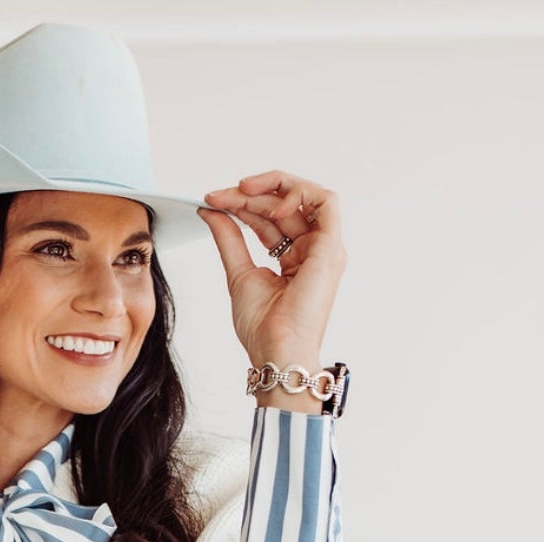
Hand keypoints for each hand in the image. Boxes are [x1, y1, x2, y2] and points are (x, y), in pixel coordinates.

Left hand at [196, 170, 346, 372]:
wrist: (275, 351)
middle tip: (221, 196)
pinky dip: (299, 194)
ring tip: (242, 192)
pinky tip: (271, 205)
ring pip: (305, 197)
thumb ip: (229, 238)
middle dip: (251, 194)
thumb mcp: (238, 272)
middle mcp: (313, 250)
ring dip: (272, 188)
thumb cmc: (263, 329)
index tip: (214, 201)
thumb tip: (212, 209)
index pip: (271, 219)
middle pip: (285, 206)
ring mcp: (325, 248)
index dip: (243, 205)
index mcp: (294, 259)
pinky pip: (326, 201)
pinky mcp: (331, 248)